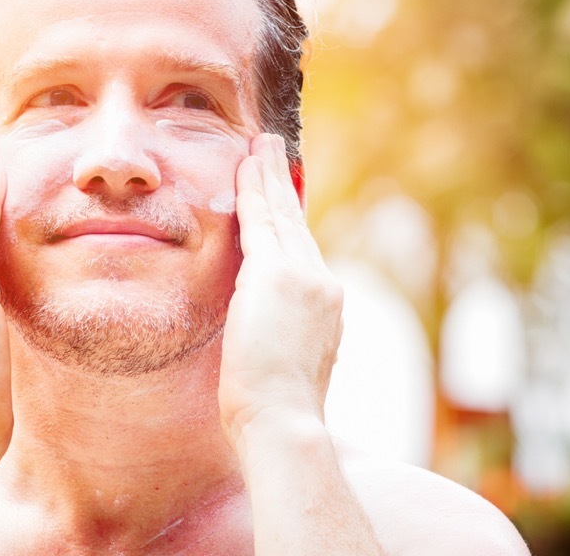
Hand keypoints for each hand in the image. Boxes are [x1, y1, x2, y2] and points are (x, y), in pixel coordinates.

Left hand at [218, 133, 343, 448]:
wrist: (284, 423)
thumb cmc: (275, 413)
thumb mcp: (283, 365)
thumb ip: (280, 336)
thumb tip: (264, 333)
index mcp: (325, 307)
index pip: (302, 250)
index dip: (290, 218)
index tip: (281, 197)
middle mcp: (322, 284)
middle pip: (298, 222)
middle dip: (283, 185)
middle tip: (272, 151)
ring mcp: (304, 277)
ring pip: (282, 213)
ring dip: (268, 176)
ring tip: (260, 146)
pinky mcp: (276, 274)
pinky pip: (260, 220)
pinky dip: (252, 189)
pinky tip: (244, 165)